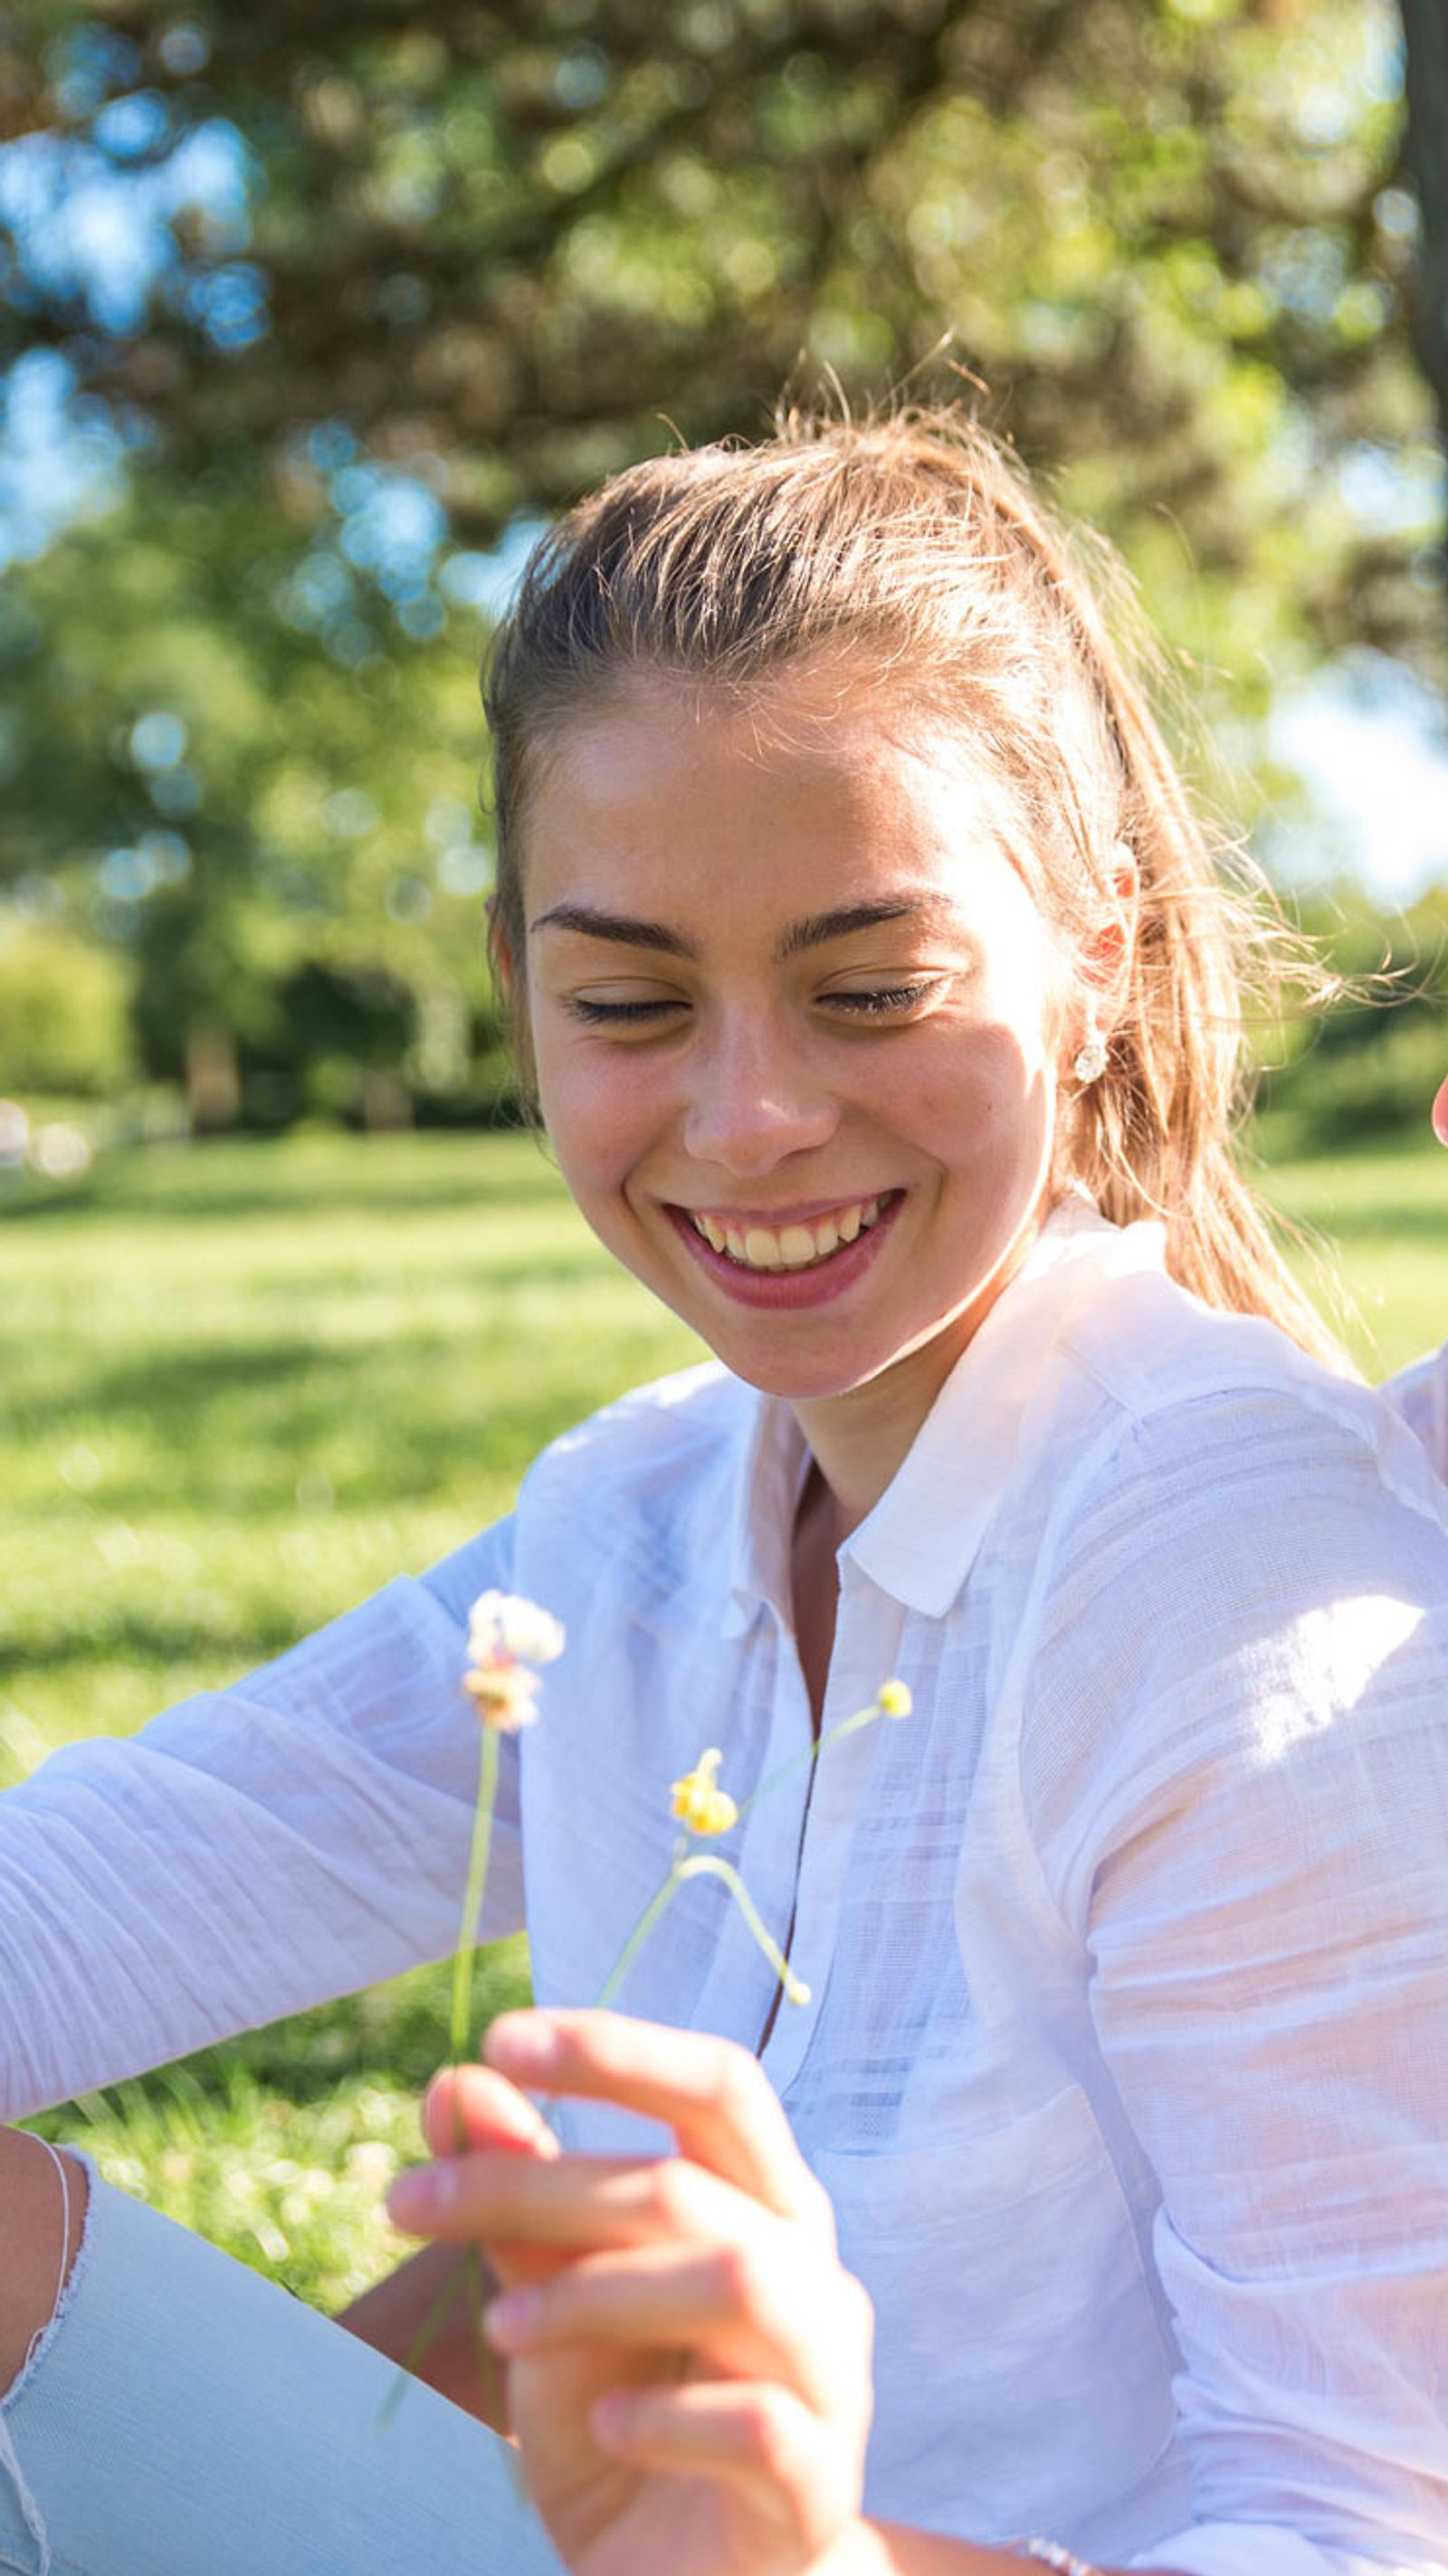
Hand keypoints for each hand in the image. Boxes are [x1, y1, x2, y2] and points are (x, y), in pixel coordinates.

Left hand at [387, 2007, 874, 2575]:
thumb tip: (457, 2087)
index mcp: (762, 2203)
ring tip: (501, 2334)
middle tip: (412, 2203)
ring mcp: (832, 2378)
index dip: (618, 2050)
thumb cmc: (626, 2419)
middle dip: (541, 2183)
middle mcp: (812, 2270)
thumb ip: (520, 2206)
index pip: (719, 2086)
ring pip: (737, 2279)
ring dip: (595, 2291)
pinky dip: (662, 2417)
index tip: (501, 2039)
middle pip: (693, 2183)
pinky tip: (600, 2426)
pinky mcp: (819, 2488)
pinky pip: (757, 2423)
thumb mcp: (552, 2310)